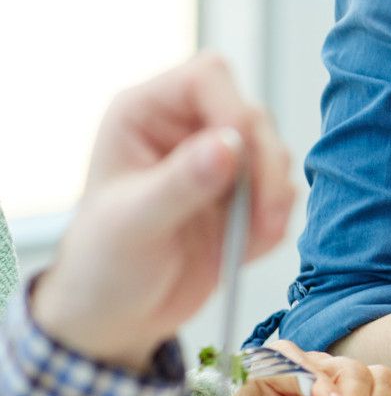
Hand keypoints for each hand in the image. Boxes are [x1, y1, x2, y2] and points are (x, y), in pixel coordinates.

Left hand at [30, 53, 294, 370]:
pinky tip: (246, 248)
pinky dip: (276, 221)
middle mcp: (186, 129)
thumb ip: (180, 183)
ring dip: (275, 197)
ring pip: (275, 154)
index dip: (232, 109)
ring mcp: (219, 162)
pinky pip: (283, 193)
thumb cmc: (102, 265)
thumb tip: (229, 146)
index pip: (207, 78)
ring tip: (253, 238)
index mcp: (146, 114)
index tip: (239, 156)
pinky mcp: (244, 195)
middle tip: (260, 215)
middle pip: (252, 117)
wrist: (117, 317)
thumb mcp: (133, 224)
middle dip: (264, 168)